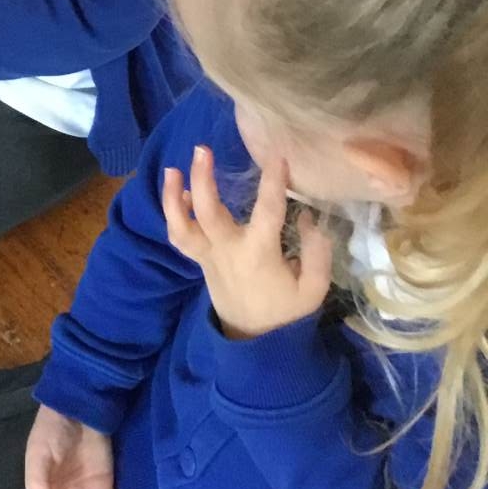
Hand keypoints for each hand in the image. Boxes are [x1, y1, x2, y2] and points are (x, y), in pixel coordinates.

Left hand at [162, 147, 332, 340]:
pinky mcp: (199, 260)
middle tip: (202, 149)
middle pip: (209, 213)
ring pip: (183, 226)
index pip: (268, 211)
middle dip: (203, 179)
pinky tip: (178, 192)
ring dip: (173, 197)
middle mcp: (229, 250)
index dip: (273, 183)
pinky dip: (174, 214)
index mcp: (260, 254)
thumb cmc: (285, 309)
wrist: (254, 338)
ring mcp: (209, 256)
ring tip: (172, 169)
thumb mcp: (314, 289)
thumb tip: (308, 218)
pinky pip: (179, 237)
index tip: (278, 156)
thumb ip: (317, 253)